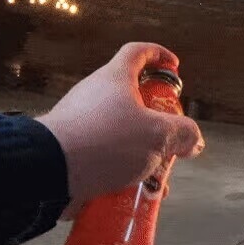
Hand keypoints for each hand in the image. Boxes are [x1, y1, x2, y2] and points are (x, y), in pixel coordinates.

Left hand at [36, 43, 204, 217]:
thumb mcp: (157, 135)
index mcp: (114, 78)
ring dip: (142, 151)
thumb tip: (193, 139)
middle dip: (157, 120)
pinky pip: (103, 153)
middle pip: (132, 98)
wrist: (50, 170)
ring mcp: (79, 121)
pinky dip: (121, 168)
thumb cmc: (108, 141)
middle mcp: (94, 94)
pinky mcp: (70, 148)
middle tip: (171, 139)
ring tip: (157, 178)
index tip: (175, 66)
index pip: (137, 52)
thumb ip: (182, 134)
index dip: (159, 55)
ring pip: (120, 131)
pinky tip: (133, 192)